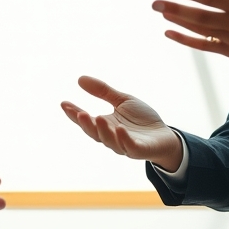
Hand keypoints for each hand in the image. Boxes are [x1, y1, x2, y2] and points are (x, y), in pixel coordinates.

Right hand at [60, 76, 183, 171]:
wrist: (165, 136)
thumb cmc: (142, 120)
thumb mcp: (122, 101)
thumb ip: (102, 91)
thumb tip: (80, 79)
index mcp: (105, 126)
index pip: (86, 120)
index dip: (74, 114)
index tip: (64, 103)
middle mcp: (111, 137)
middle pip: (94, 133)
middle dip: (86, 124)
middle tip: (79, 114)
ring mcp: (125, 145)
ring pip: (110, 141)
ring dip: (102, 130)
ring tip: (97, 117)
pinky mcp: (139, 149)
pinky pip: (129, 146)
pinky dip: (123, 138)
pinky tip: (119, 128)